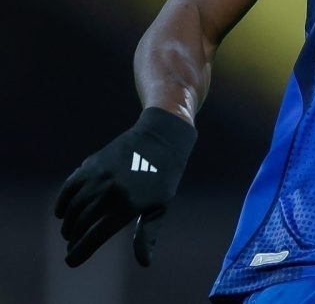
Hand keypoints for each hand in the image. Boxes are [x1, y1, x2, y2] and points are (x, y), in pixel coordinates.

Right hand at [54, 108, 196, 266]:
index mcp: (127, 207)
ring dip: (68, 223)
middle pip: (81, 224)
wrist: (160, 140)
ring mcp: (98, 177)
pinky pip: (69, 187)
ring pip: (73, 207)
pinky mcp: (91, 165)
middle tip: (73, 246)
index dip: (80, 252)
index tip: (71, 261)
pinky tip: (61, 212)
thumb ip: (146, 235)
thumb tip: (144, 263)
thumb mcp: (160, 207)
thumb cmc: (163, 178)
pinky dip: (62, 202)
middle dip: (74, 239)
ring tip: (70, 232)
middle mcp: (110, 193)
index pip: (95, 237)